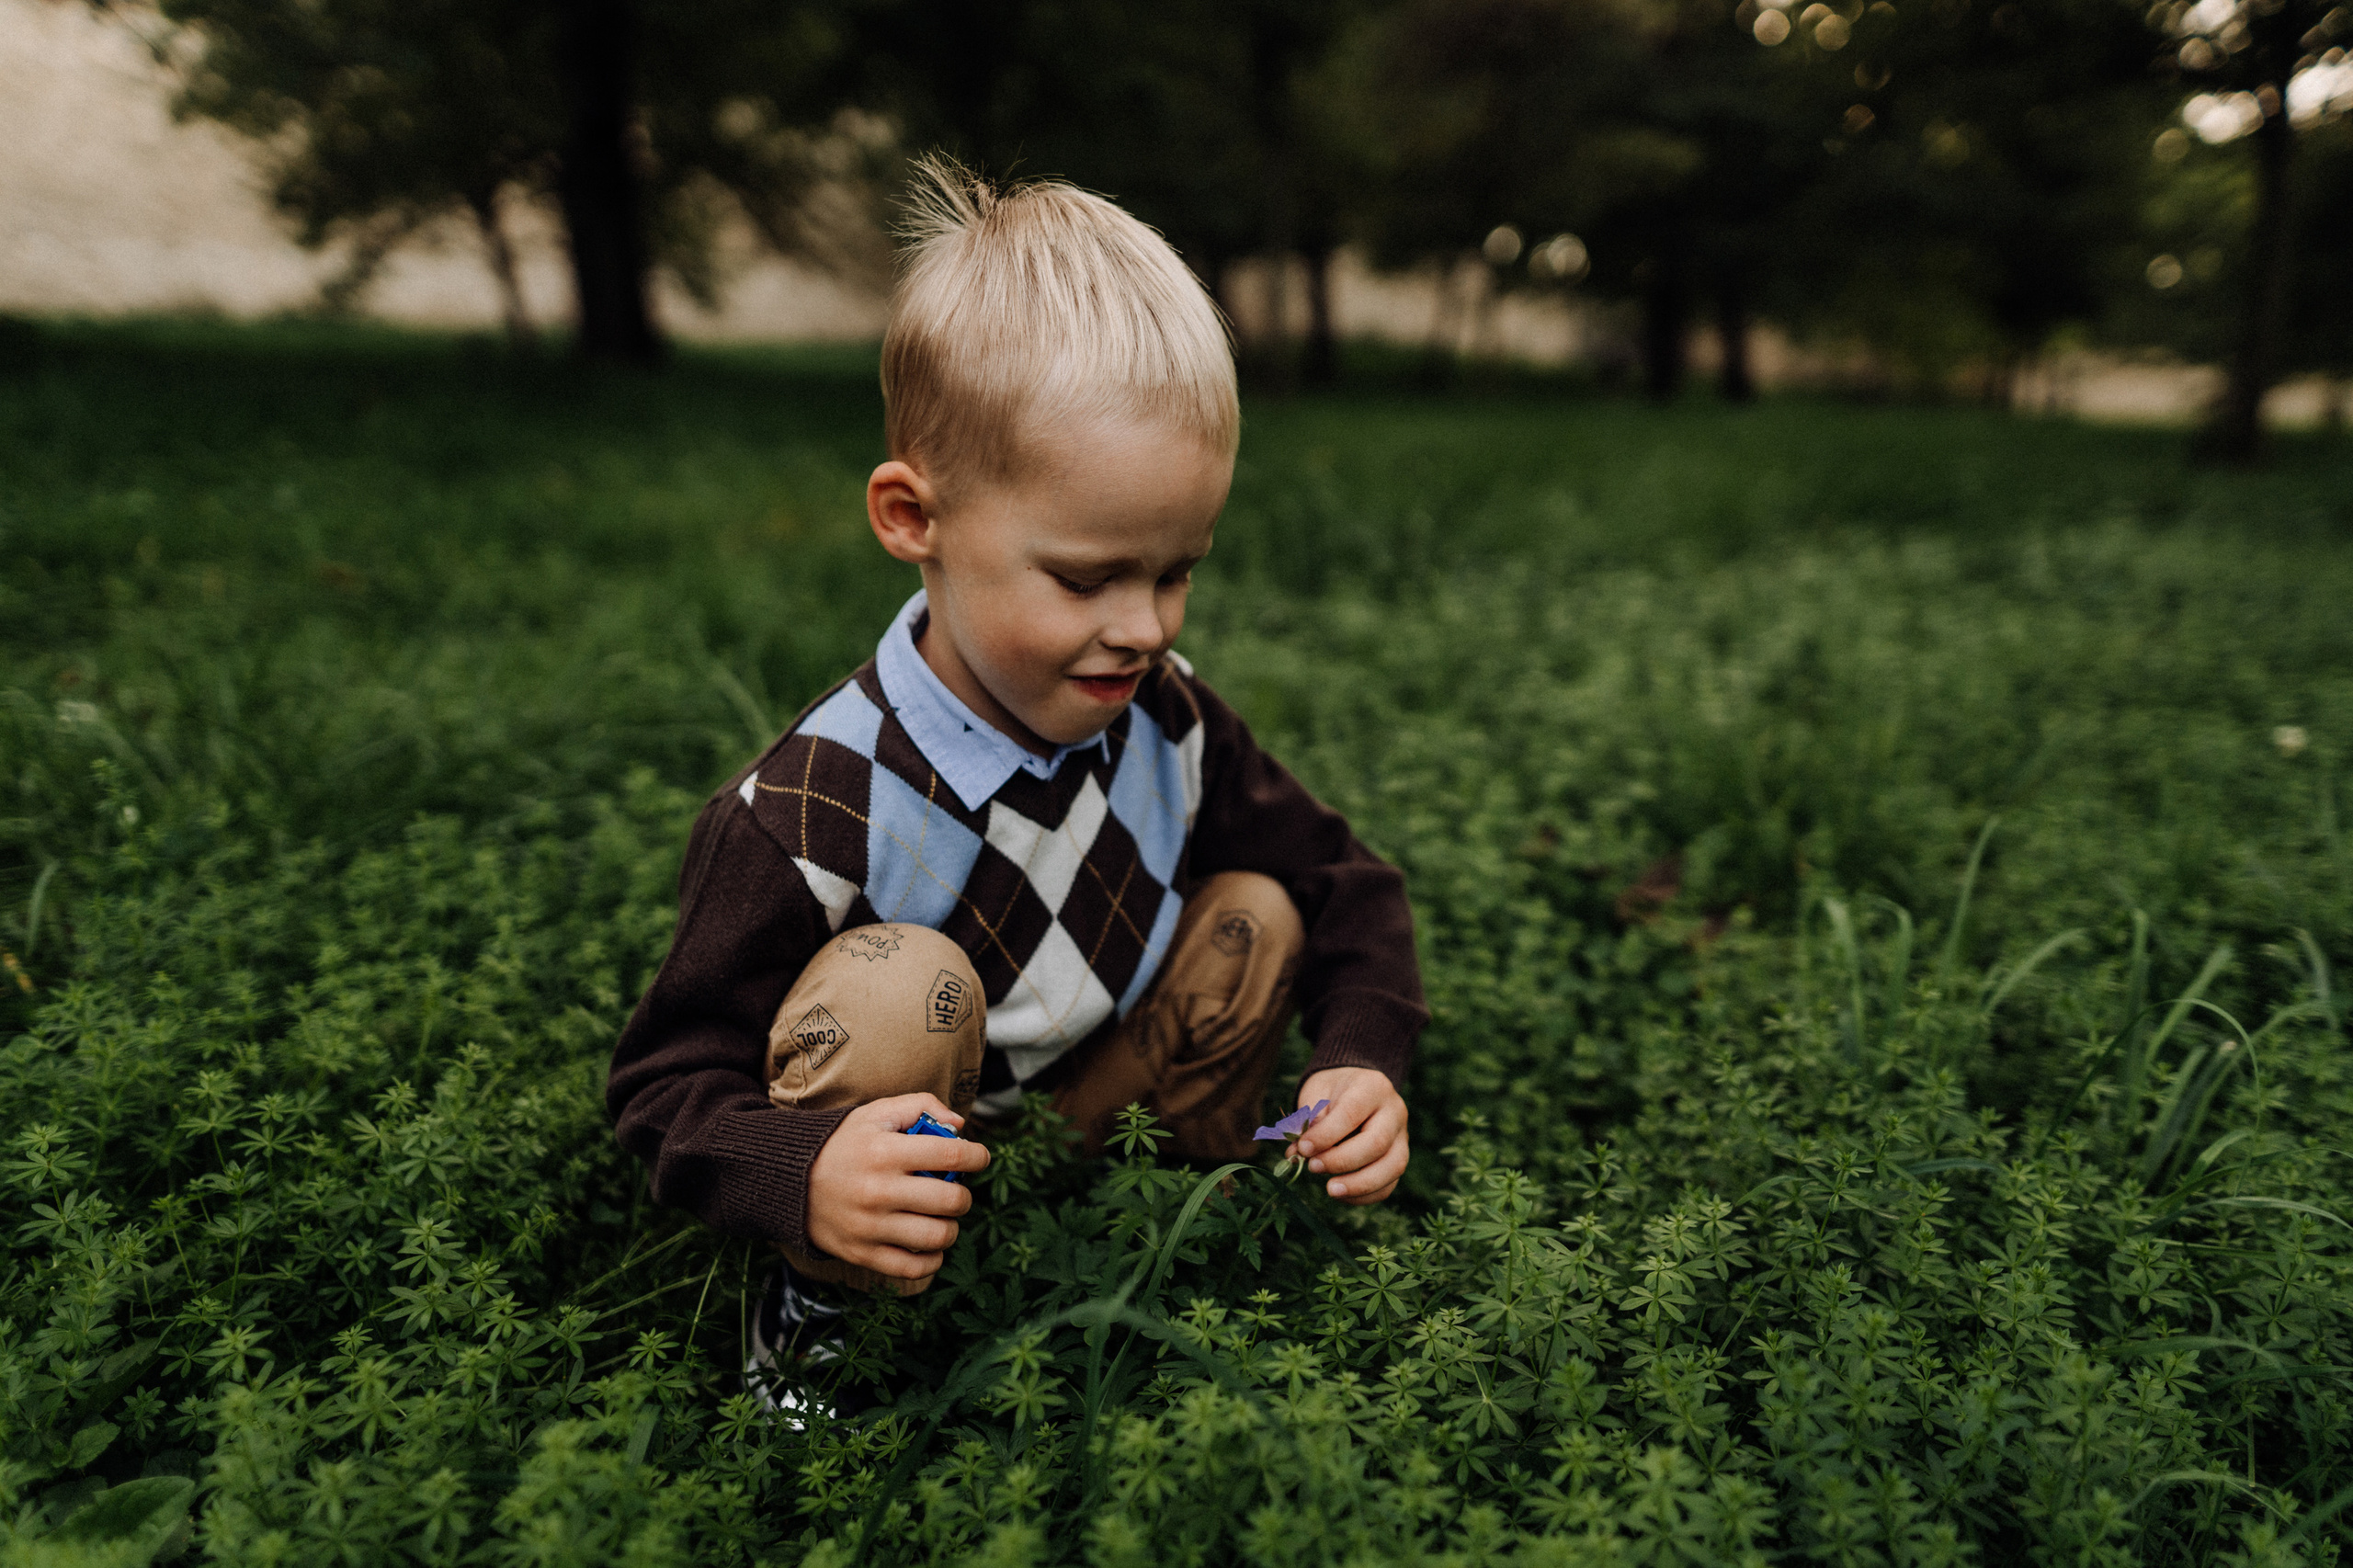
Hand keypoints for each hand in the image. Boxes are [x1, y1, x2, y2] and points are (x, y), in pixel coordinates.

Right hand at [805, 1094, 990, 1285]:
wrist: (789, 1181)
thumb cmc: (842, 1144)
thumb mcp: (875, 1113)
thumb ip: (920, 1106)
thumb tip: (961, 1126)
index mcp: (885, 1151)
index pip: (951, 1156)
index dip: (977, 1157)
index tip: (980, 1158)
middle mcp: (879, 1190)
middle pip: (950, 1201)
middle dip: (964, 1195)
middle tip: (956, 1191)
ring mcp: (870, 1226)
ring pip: (937, 1237)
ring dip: (951, 1228)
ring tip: (942, 1217)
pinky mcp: (862, 1253)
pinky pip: (912, 1268)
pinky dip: (932, 1260)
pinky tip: (931, 1246)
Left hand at [1288, 1067, 1407, 1204]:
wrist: (1354, 1087)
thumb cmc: (1332, 1091)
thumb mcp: (1317, 1093)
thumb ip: (1309, 1121)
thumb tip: (1296, 1155)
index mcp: (1372, 1087)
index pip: (1352, 1113)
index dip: (1327, 1135)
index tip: (1303, 1148)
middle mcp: (1394, 1111)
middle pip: (1377, 1142)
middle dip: (1342, 1161)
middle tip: (1313, 1167)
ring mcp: (1401, 1136)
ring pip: (1392, 1166)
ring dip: (1359, 1185)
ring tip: (1330, 1190)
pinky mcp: (1399, 1157)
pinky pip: (1390, 1183)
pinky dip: (1366, 1195)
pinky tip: (1342, 1194)